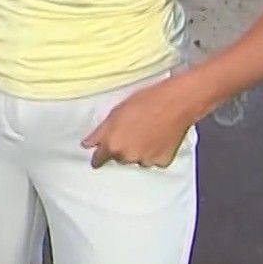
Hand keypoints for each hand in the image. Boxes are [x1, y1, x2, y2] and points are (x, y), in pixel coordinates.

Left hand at [81, 78, 202, 167]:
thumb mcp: (116, 113)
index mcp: (113, 145)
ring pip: (137, 159)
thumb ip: (99, 133)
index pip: (99, 159)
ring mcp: (145, 160)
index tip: (99, 156)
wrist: (175, 103)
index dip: (99, 157)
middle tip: (131, 132)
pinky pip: (154, 160)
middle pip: (119, 158)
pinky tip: (158, 138)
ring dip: (138, 151)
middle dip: (122, 149)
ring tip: (146, 132)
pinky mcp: (162, 161)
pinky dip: (154, 153)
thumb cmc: (145, 102)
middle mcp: (127, 156)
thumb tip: (86, 144)